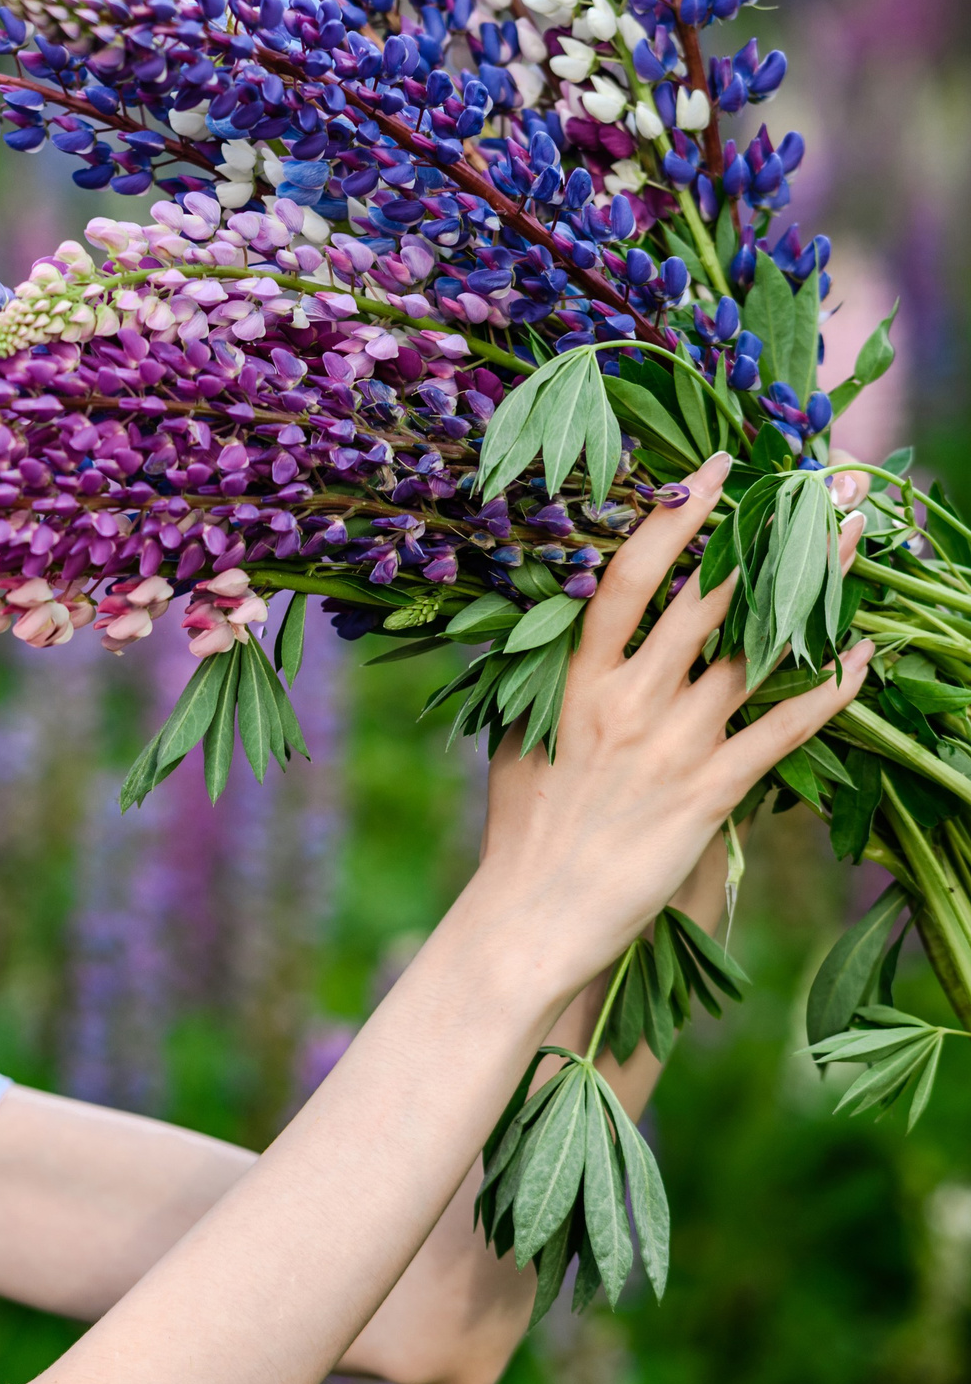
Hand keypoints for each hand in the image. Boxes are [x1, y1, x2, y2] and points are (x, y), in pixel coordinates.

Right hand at [468, 452, 869, 993]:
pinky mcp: (707, 793)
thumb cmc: (523, 833)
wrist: (533, 915)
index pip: (626, 577)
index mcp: (573, 680)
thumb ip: (552, 688)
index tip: (715, 468)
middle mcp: (626, 700)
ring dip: (813, 593)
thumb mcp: (520, 741)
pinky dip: (829, 689)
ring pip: (755, 650)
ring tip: (853, 543)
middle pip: (706, 597)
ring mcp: (670, 744)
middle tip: (818, 485)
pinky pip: (784, 728)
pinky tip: (862, 657)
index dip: (674, 517)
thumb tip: (571, 644)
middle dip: (766, 533)